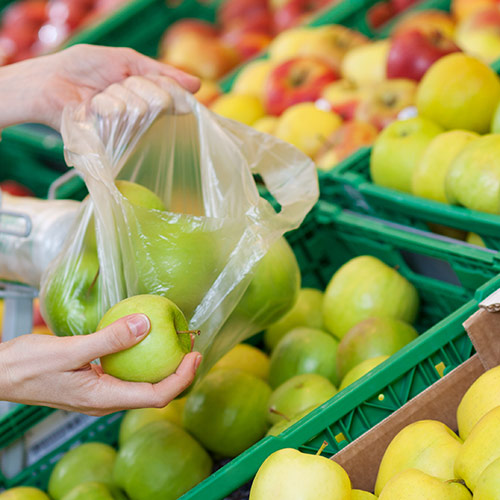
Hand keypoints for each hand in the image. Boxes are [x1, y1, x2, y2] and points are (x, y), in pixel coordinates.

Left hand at [0, 44, 199, 130]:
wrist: (52, 81)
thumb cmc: (86, 68)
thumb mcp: (126, 60)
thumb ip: (159, 71)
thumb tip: (196, 86)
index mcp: (148, 96)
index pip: (173, 95)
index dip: (171, 91)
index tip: (172, 91)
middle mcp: (142, 114)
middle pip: (158, 101)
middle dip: (135, 86)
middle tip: (115, 84)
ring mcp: (128, 128)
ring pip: (138, 108)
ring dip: (115, 94)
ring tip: (99, 96)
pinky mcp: (113, 139)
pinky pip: (120, 118)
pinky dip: (104, 105)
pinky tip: (93, 107)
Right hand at [0, 314, 200, 415]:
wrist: (0, 374)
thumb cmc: (28, 366)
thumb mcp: (70, 350)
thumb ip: (109, 340)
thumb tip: (145, 325)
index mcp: (105, 398)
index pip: (157, 396)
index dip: (181, 378)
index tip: (195, 355)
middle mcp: (106, 399)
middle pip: (154, 393)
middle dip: (179, 373)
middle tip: (193, 348)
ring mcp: (100, 392)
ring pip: (142, 384)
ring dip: (163, 366)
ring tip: (176, 344)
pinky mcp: (93, 382)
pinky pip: (126, 374)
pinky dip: (142, 360)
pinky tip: (144, 340)